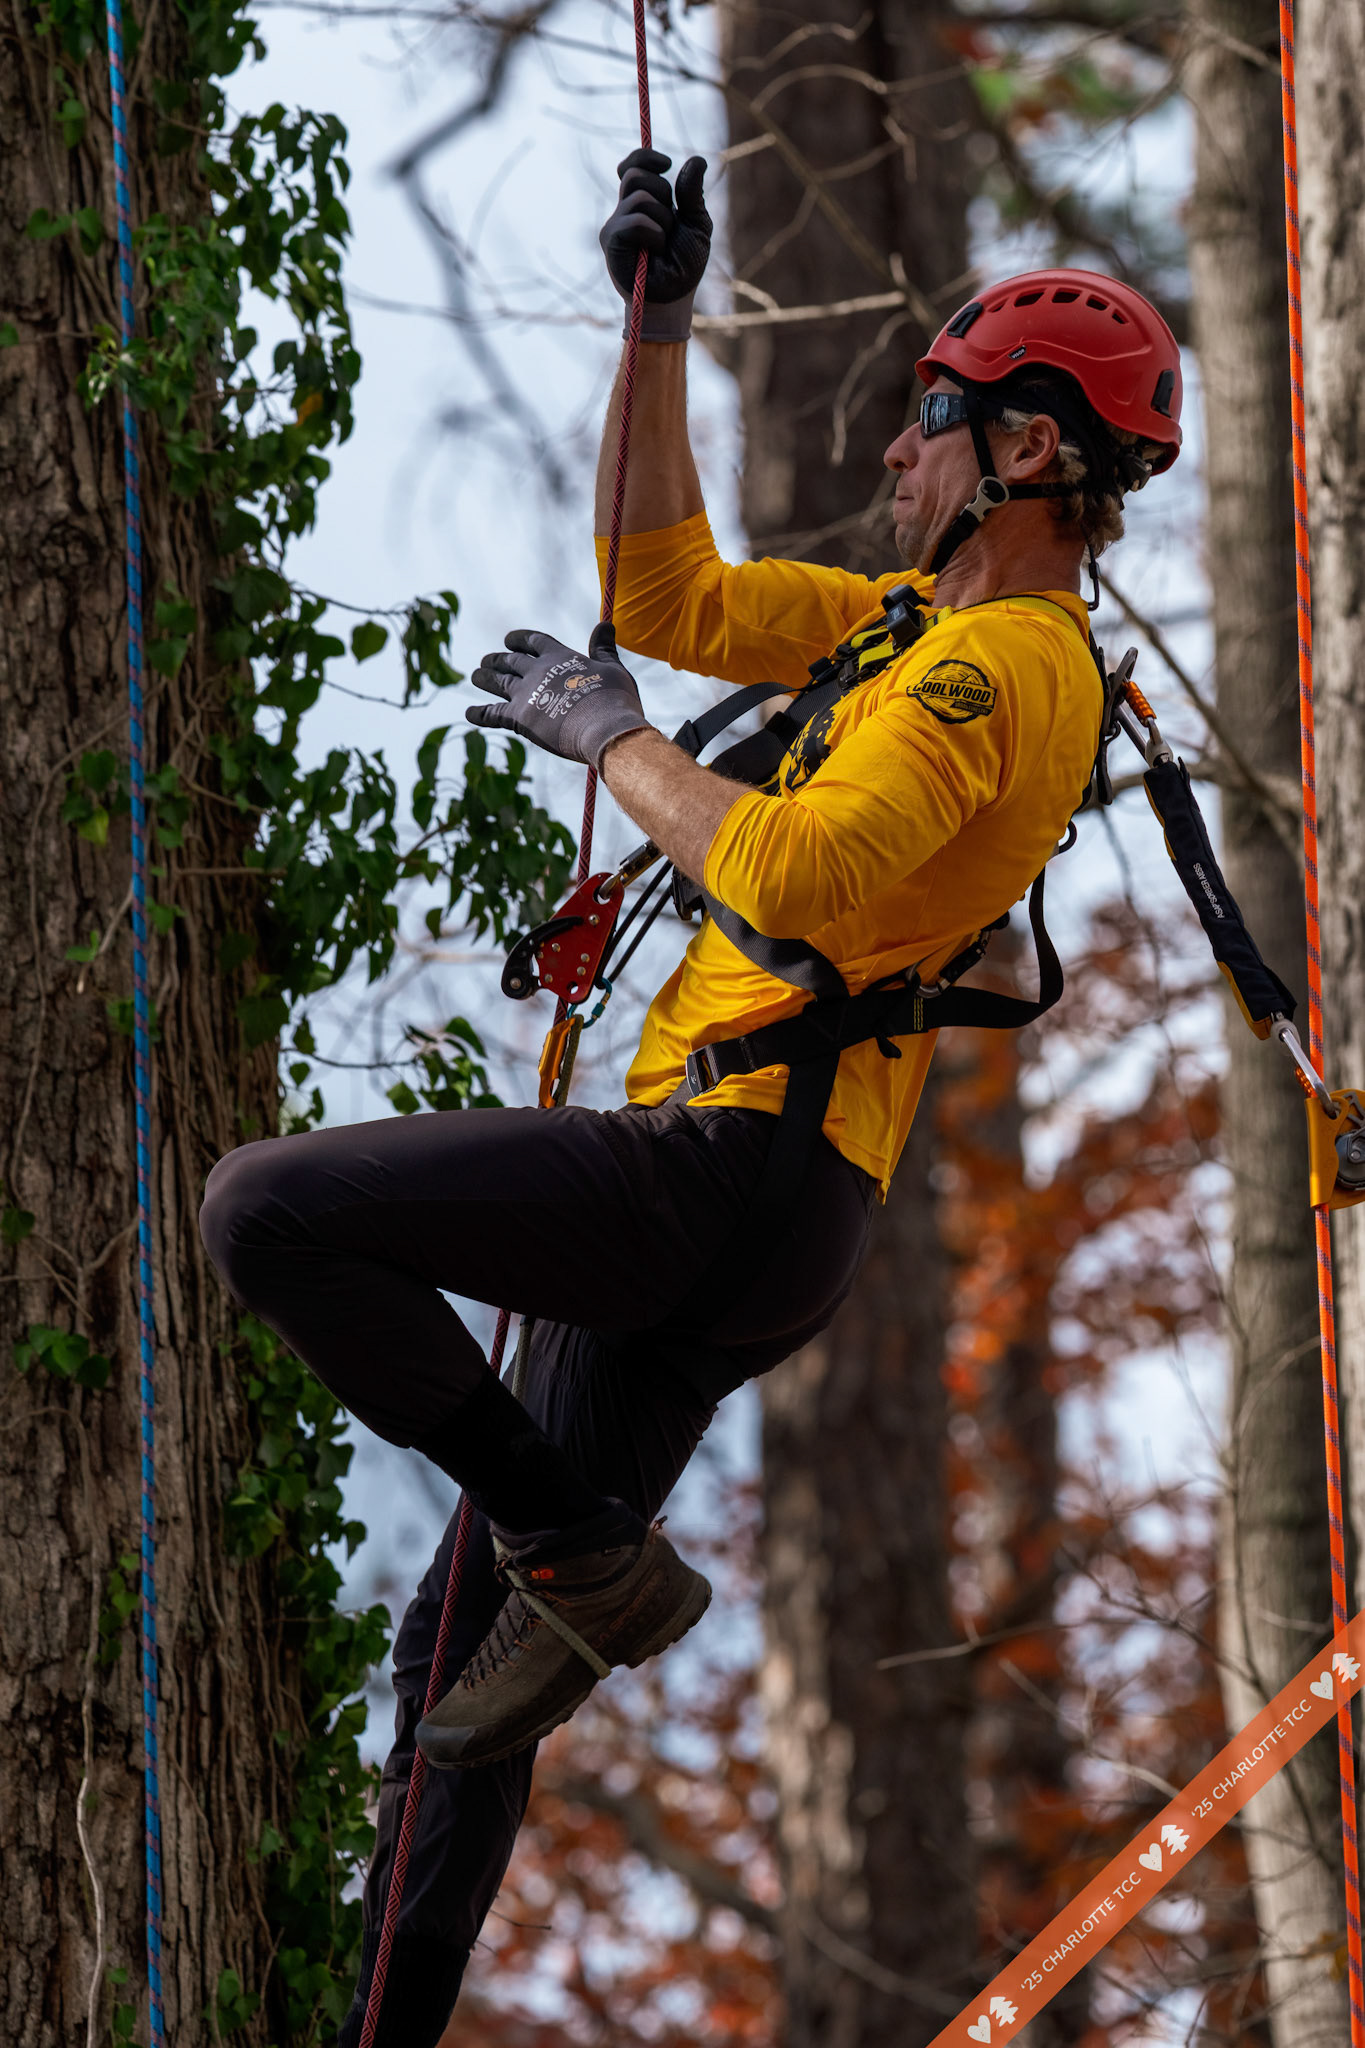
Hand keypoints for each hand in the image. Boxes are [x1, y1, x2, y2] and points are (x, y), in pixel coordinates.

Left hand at [467, 624, 651, 771]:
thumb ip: (604, 649)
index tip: (510, 639)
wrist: (604, 728)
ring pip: (498, 682)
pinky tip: (469, 713)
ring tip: (476, 676)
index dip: (521, 639)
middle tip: (487, 661)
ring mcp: (526, 693)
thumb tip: (606, 624)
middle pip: (511, 661)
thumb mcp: (613, 669)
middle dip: (498, 660)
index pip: (535, 641)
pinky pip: (493, 714)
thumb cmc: (614, 700)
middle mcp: (538, 671)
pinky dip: (480, 714)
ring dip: (485, 678)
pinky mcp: (519, 717)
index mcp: (560, 656)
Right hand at [599, 147, 710, 341]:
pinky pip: (636, 220)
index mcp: (643, 204)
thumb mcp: (696, 223)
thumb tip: (697, 158)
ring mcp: (615, 225)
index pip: (632, 167)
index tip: (666, 164)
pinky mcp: (611, 241)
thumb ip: (692, 193)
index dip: (645, 158)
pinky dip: (654, 234)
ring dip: (663, 220)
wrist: (674, 298)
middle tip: (670, 224)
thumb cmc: (685, 266)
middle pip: (635, 175)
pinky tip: (655, 252)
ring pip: (640, 197)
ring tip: (663, 244)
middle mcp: (624, 211)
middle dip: (662, 192)